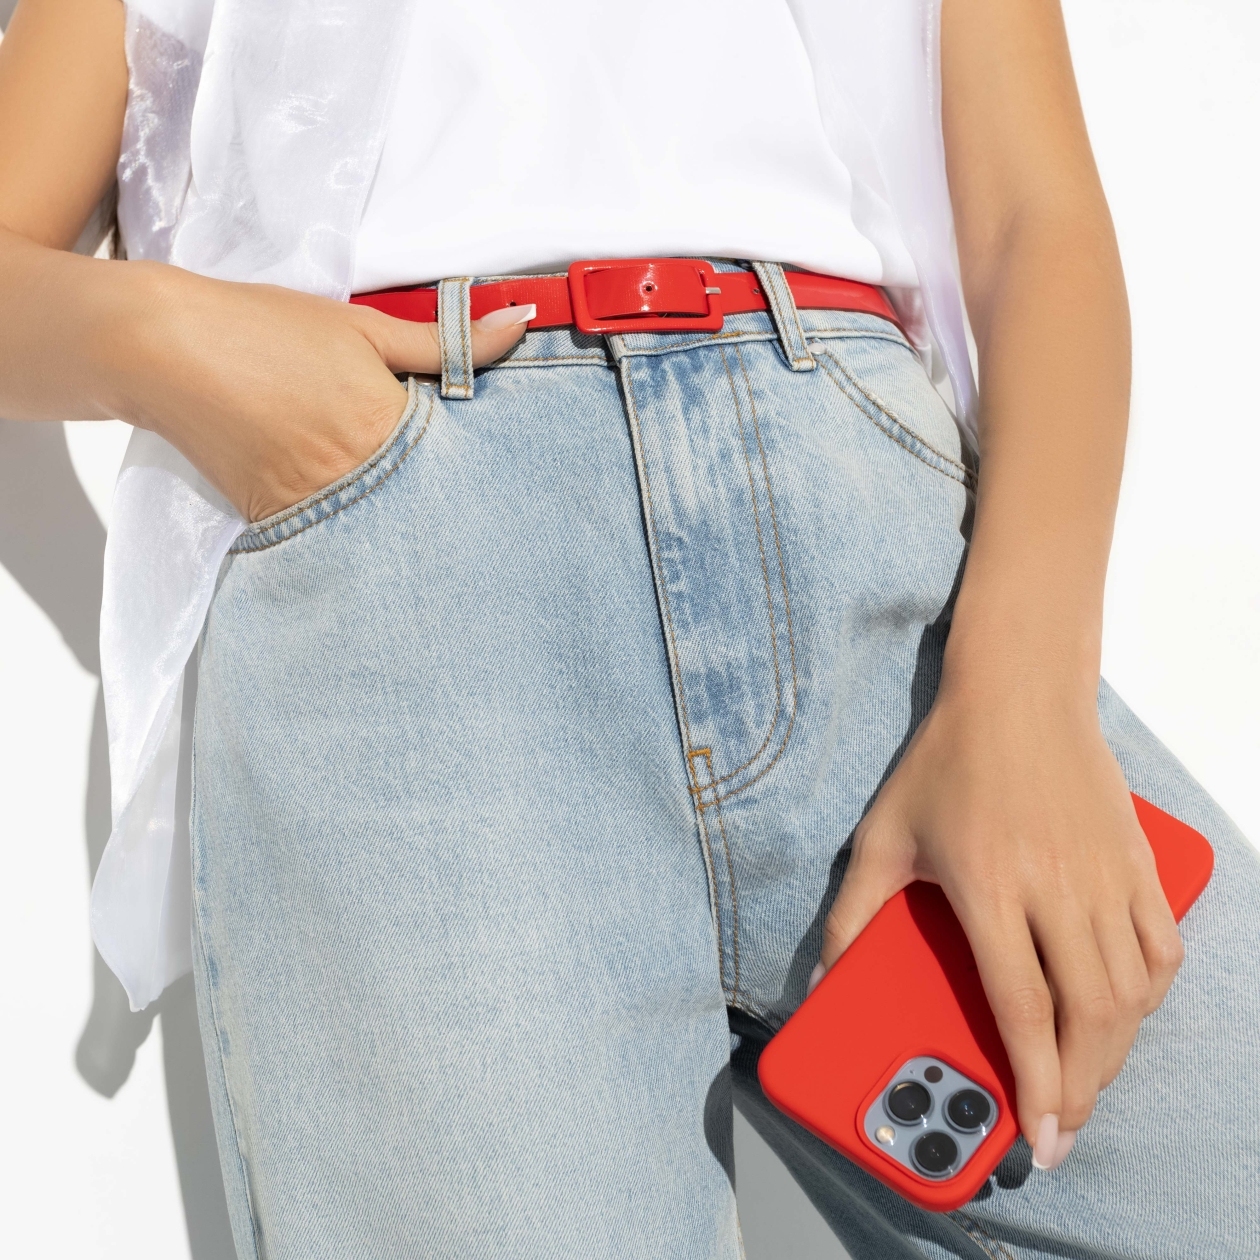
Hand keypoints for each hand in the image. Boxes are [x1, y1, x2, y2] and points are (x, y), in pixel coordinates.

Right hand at [96, 261, 532, 520]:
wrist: (165, 349)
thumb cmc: (268, 328)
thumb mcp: (366, 326)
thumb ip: (447, 340)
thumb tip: (520, 324)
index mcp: (386, 430)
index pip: (459, 466)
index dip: (476, 464)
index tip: (496, 473)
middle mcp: (356, 481)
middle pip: (425, 505)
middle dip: (445, 501)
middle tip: (470, 502)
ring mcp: (314, 508)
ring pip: (382, 527)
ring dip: (400, 517)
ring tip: (404, 501)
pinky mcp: (277, 523)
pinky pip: (332, 535)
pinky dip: (352, 525)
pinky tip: (357, 504)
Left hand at [816, 668, 1183, 1170]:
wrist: (1016, 694)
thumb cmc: (945, 762)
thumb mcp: (883, 834)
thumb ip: (853, 911)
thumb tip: (826, 975)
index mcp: (989, 888)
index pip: (1022, 1009)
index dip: (1034, 1083)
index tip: (1038, 1134)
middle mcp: (1056, 890)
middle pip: (1087, 1016)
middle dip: (1080, 1088)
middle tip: (1063, 1127)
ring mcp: (1104, 876)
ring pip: (1130, 992)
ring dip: (1115, 1052)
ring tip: (1087, 1082)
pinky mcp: (1135, 861)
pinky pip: (1160, 946)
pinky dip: (1150, 994)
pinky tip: (1125, 1014)